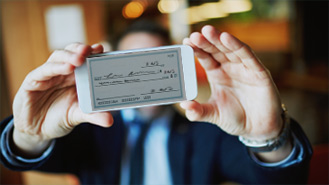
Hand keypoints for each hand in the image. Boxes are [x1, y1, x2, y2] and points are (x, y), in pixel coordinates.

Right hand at [12, 43, 112, 155]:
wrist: (37, 131)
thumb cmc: (59, 117)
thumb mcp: (78, 116)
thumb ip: (93, 116)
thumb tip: (110, 121)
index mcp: (75, 77)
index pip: (84, 59)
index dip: (92, 53)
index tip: (102, 49)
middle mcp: (61, 72)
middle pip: (71, 53)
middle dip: (80, 50)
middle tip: (90, 49)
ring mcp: (47, 75)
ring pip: (57, 58)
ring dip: (69, 56)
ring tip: (80, 58)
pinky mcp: (32, 83)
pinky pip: (42, 72)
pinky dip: (54, 68)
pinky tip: (66, 68)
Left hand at [181, 25, 282, 140]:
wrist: (258, 130)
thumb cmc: (236, 119)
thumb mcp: (214, 114)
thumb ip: (198, 112)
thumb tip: (183, 105)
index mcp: (217, 75)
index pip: (206, 58)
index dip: (197, 49)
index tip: (186, 42)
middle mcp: (230, 69)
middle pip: (217, 50)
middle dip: (206, 41)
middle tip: (194, 34)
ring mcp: (244, 69)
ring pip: (231, 50)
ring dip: (220, 40)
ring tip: (207, 31)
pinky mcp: (259, 73)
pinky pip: (248, 57)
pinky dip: (238, 46)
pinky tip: (226, 38)